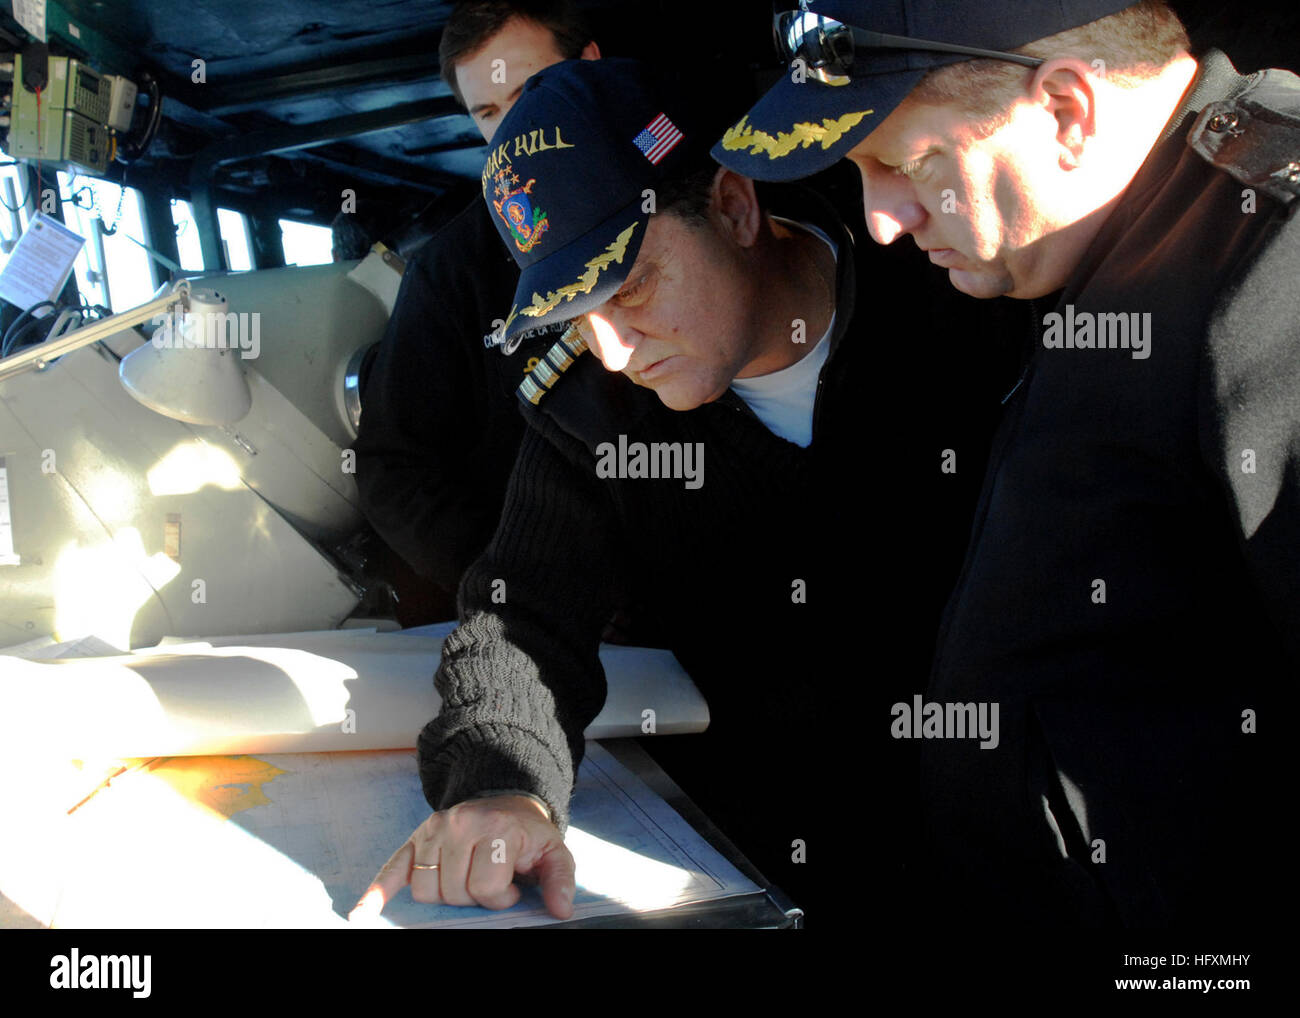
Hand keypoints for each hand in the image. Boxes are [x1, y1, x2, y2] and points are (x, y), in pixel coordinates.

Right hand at [348, 795, 575, 920]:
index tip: (511, 889)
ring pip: (424, 889)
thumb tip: (562, 909)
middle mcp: (459, 825)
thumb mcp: (553, 851)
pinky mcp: (415, 839)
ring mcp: (433, 830)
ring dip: (444, 896)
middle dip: (472, 898)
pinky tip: (362, 913)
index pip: (485, 887)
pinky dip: (377, 892)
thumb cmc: (527, 835)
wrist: (507, 800)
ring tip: (466, 880)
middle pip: (452, 891)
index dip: (499, 899)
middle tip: (489, 883)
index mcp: (495, 828)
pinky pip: (392, 869)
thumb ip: (560, 879)